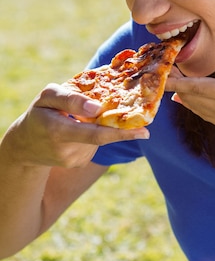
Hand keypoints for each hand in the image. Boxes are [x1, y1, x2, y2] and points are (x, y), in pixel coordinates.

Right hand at [5, 83, 147, 168]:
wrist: (24, 146)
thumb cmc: (39, 113)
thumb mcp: (48, 97)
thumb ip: (72, 99)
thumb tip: (98, 107)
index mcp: (58, 130)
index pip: (96, 134)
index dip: (121, 133)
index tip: (144, 132)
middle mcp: (67, 150)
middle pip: (102, 137)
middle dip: (121, 130)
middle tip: (143, 127)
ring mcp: (74, 160)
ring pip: (100, 139)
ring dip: (101, 127)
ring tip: (83, 119)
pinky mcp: (78, 163)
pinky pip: (95, 145)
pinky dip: (94, 134)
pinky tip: (80, 130)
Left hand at [166, 61, 214, 156]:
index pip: (201, 86)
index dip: (178, 80)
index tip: (162, 74)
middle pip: (194, 98)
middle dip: (177, 86)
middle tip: (163, 73)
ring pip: (199, 108)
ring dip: (184, 97)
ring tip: (172, 84)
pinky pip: (209, 116)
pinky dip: (195, 106)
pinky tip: (189, 101)